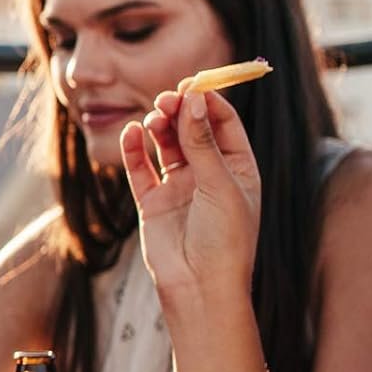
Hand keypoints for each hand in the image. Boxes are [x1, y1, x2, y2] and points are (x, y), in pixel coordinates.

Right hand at [120, 89, 260, 301]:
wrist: (200, 287)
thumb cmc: (225, 239)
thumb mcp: (220, 185)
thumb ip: (202, 142)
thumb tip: (191, 100)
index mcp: (238, 169)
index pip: (223, 123)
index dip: (208, 102)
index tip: (192, 85)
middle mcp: (208, 175)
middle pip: (191, 130)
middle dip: (179, 111)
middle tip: (166, 99)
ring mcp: (179, 188)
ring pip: (165, 145)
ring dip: (159, 128)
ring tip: (153, 119)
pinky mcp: (152, 202)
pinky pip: (141, 169)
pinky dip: (135, 150)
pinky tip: (133, 133)